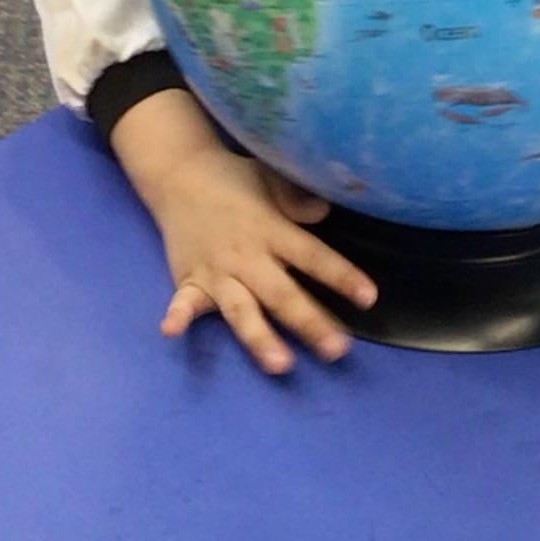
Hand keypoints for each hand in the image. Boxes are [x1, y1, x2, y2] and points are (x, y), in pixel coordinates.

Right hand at [111, 87, 373, 372]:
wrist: (180, 176)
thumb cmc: (236, 182)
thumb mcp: (270, 179)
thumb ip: (297, 197)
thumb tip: (323, 210)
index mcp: (272, 230)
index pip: (313, 257)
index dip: (341, 276)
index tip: (368, 298)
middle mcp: (247, 256)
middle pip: (282, 295)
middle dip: (310, 323)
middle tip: (337, 351)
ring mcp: (216, 271)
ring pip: (241, 310)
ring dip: (260, 338)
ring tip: (280, 365)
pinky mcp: (188, 279)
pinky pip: (184, 302)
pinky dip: (178, 316)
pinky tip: (171, 331)